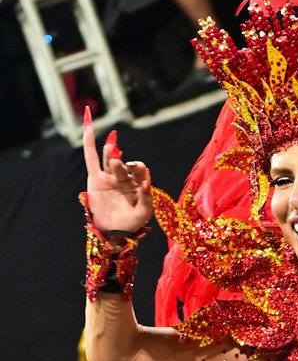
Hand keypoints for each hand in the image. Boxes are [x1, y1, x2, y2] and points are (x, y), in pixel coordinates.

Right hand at [82, 110, 152, 237]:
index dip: (140, 170)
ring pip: (109, 159)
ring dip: (111, 153)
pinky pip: (91, 158)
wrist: (112, 232)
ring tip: (112, 149)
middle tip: (122, 165)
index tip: (139, 173)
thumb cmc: (130, 224)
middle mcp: (124, 178)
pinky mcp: (96, 178)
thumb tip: (146, 183)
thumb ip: (146, 200)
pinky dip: (89, 144)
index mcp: (137, 184)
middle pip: (123, 165)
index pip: (140, 171)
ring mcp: (109, 177)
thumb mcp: (143, 214)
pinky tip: (88, 128)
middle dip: (122, 163)